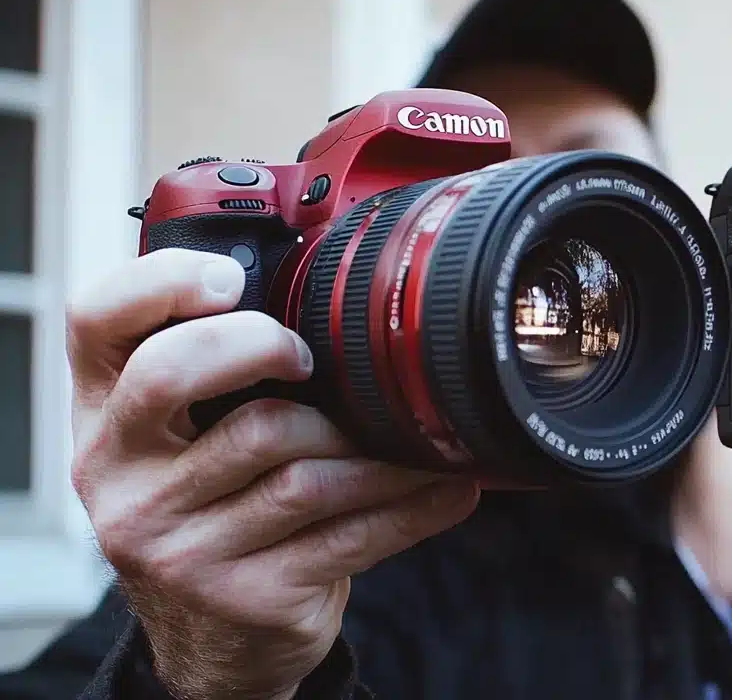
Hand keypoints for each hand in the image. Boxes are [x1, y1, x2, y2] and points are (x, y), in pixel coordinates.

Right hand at [68, 248, 480, 699]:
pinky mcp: (241, 593)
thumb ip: (221, 371)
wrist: (216, 639)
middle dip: (261, 346)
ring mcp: (174, 542)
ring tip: (424, 435)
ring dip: (378, 447)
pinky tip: (449, 487)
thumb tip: (343, 295)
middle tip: (314, 358)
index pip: (96, 321)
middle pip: (177, 376)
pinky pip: (348, 531)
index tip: (230, 278)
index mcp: (103, 414)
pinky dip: (413, 505)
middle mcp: (120, 475)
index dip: (160, 284)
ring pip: (293, 462)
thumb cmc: (218, 508)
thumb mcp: (186, 439)